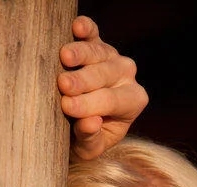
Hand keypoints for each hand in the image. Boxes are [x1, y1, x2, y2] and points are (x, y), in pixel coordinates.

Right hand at [58, 16, 148, 160]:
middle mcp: (127, 76)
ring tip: (64, 57)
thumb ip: (91, 138)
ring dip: (80, 53)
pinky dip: (85, 28)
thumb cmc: (87, 138)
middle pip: (105, 74)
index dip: (90, 103)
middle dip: (83, 80)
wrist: (76, 123)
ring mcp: (112, 55)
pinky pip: (93, 31)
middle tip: (63, 85)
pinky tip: (77, 27)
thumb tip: (90, 122)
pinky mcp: (95, 40)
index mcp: (133, 101)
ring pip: (97, 51)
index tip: (67, 107)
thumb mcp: (89, 148)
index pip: (112, 101)